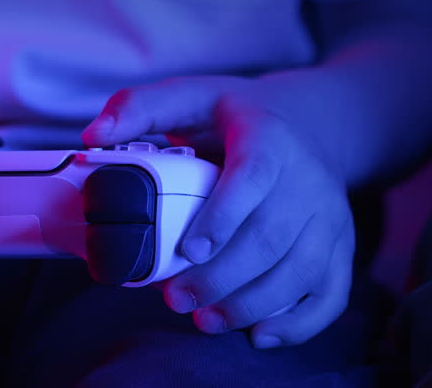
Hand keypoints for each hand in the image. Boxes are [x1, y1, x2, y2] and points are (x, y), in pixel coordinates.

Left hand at [82, 77, 354, 348]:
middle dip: (222, 277)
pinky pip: (331, 290)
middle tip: (176, 299)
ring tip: (205, 320)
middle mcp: (307, 176)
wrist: (308, 123)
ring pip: (301, 269)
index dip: (224, 216)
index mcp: (267, 136)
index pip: (252, 176)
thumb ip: (138, 108)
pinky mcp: (339, 243)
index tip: (189, 250)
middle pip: (272, 236)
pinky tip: (259, 335)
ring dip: (252, 304)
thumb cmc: (235, 116)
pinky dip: (300, 322)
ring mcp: (328, 213)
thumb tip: (92, 137)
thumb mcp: (189, 96)